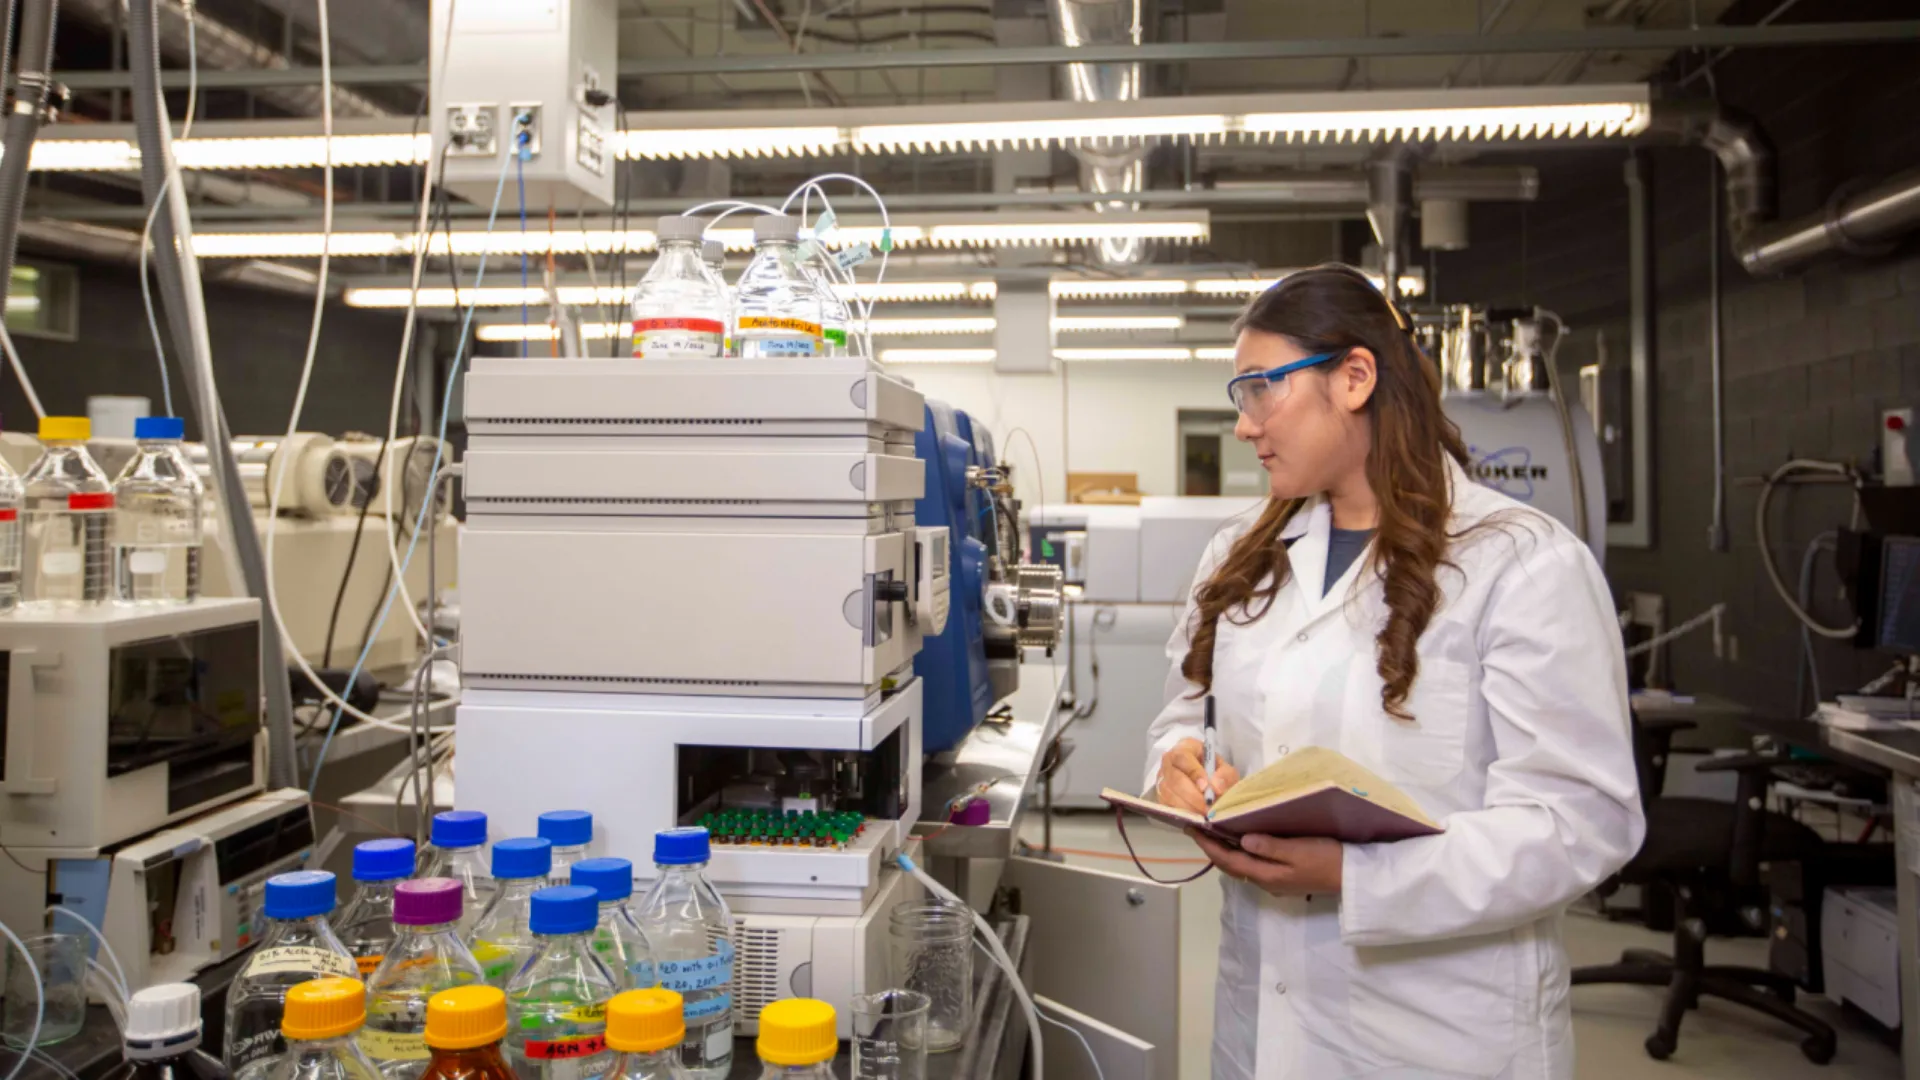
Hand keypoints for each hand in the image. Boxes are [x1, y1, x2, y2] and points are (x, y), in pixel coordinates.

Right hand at [1155, 738, 1240, 813]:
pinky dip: (1182, 814)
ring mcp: (1162, 780)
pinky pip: (1167, 806)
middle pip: (1174, 778)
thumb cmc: (1214, 772)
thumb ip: (1225, 776)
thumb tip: (1216, 787)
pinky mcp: (1160, 797)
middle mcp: (1168, 763)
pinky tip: (1196, 817)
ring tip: (1205, 814)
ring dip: (1188, 807)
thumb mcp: (1225, 769)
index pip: (1183, 758)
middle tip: (1208, 807)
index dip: (1194, 773)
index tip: (1206, 787)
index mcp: (1184, 749)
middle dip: (1193, 795)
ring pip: (1169, 794)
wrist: (1206, 782)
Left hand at [1191, 832, 1342, 896]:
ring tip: (1212, 834)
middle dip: (1212, 848)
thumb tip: (1242, 841)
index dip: (1208, 846)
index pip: (1229, 861)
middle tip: (1196, 829)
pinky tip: (1239, 842)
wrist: (1351, 877)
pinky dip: (1239, 854)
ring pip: (1240, 867)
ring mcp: (1274, 881)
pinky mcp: (1282, 878)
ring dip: (1224, 852)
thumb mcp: (1299, 849)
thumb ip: (1270, 847)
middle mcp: (1266, 882)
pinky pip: (1252, 866)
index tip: (1191, 830)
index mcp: (1267, 875)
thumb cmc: (1327, 859)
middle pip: (1231, 866)